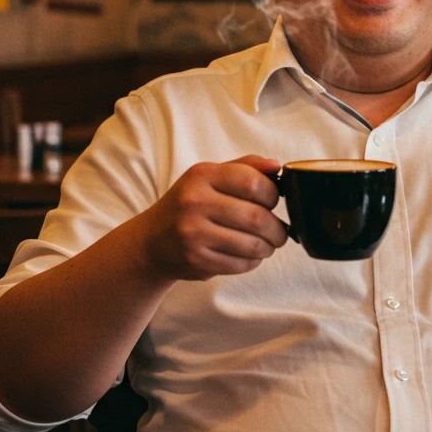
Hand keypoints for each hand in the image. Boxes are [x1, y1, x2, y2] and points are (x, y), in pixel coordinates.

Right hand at [141, 155, 287, 280]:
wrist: (152, 241)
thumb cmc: (190, 204)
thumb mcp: (210, 177)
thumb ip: (245, 167)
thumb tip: (277, 166)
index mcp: (202, 175)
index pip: (253, 182)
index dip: (273, 194)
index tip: (274, 202)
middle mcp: (194, 201)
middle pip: (257, 217)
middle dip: (277, 228)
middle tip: (279, 232)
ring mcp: (193, 233)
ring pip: (252, 244)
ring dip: (268, 247)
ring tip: (268, 245)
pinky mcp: (196, 260)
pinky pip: (240, 264)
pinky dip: (253, 261)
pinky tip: (249, 255)